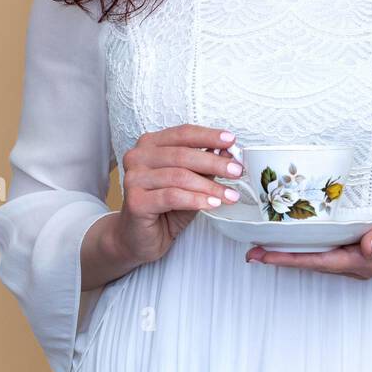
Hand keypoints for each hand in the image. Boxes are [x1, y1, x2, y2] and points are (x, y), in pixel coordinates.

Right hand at [114, 124, 243, 265]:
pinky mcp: (135, 200)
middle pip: (182, 154)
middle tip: (237, 171)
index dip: (208, 136)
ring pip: (179, 176)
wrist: (138, 238)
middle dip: (214, 163)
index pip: (183, 134)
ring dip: (209, 186)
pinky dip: (196, 199)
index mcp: (150, 144)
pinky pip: (172, 196)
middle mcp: (138, 157)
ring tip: (230, 195)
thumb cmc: (164, 208)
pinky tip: (212, 204)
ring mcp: (134, 178)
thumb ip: (204, 167)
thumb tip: (228, 153)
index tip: (231, 141)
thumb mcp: (190, 183)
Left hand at [243, 208, 371, 278]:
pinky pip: (327, 250)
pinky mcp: (359, 250)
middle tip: (251, 251)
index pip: (317, 261)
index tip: (263, 256)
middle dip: (281, 258)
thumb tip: (364, 246)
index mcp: (361, 260)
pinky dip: (308, 246)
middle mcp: (354, 263)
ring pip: (317, 258)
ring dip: (291, 252)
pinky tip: (298, 237)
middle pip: (310, 262)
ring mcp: (356, 259)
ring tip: (265, 246)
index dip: (289, 259)